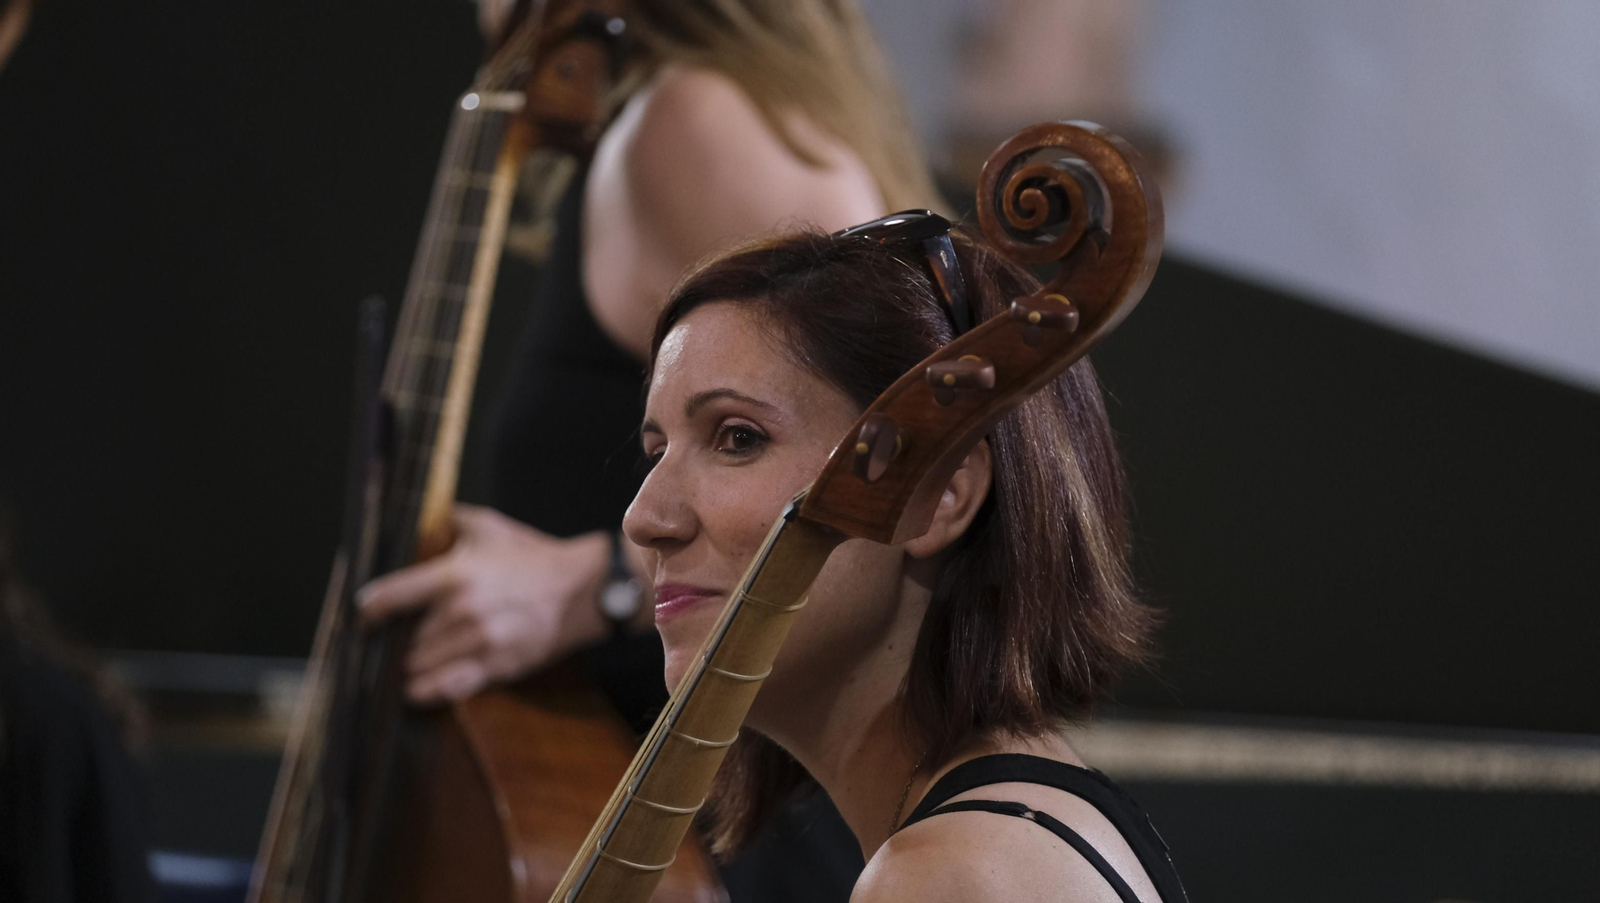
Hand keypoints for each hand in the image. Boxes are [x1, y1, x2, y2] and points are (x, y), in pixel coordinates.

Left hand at [356, 504, 610, 703]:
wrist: (581, 590)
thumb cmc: (534, 557)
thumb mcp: (491, 527)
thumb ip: (450, 521)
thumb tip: (420, 519)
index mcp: (454, 575)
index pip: (390, 597)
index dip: (368, 610)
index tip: (362, 615)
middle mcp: (461, 611)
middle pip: (404, 638)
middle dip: (396, 640)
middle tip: (393, 640)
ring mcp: (479, 643)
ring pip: (420, 664)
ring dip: (410, 665)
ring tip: (405, 662)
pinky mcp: (495, 667)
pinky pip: (446, 688)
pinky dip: (425, 691)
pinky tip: (414, 689)